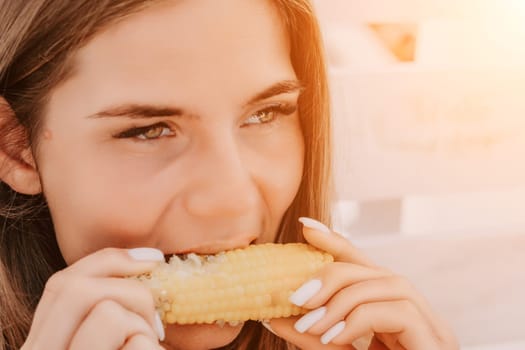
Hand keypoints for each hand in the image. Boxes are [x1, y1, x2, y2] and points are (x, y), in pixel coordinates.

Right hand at [22, 247, 165, 349]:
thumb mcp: (99, 339)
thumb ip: (100, 310)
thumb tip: (144, 261)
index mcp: (41, 343)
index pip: (62, 283)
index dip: (111, 259)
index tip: (153, 258)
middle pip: (78, 289)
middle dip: (132, 291)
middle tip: (156, 320)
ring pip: (108, 314)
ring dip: (142, 327)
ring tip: (148, 348)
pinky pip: (137, 344)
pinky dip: (152, 348)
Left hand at [266, 218, 458, 349]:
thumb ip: (311, 333)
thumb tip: (273, 314)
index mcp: (387, 306)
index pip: (360, 262)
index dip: (334, 240)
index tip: (305, 227)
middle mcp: (410, 306)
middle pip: (370, 269)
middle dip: (329, 275)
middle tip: (294, 297)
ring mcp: (427, 321)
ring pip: (384, 284)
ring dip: (340, 300)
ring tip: (309, 325)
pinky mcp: (434, 339)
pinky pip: (394, 311)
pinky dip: (357, 320)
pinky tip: (333, 338)